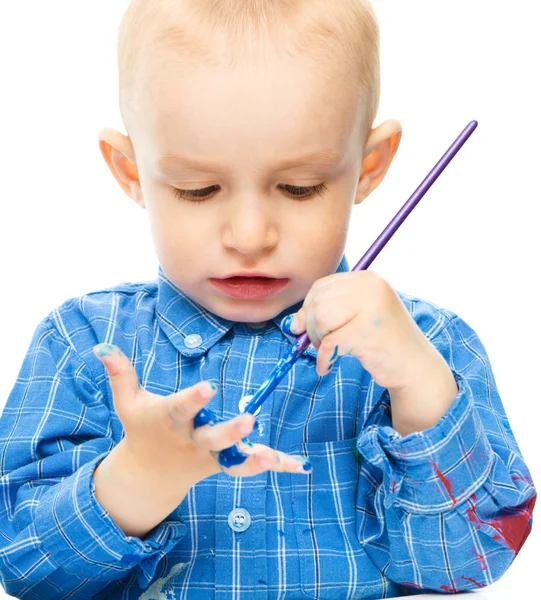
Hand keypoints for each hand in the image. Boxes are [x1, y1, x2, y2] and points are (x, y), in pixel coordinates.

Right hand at [93, 344, 311, 483]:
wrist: (149, 474)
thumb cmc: (141, 429)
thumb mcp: (128, 403)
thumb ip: (120, 374)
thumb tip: (102, 346)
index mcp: (169, 422)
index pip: (182, 408)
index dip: (194, 398)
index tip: (210, 386)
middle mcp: (191, 441)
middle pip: (212, 438)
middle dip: (230, 431)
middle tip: (250, 420)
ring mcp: (209, 456)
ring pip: (233, 459)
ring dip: (254, 458)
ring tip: (274, 455)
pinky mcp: (223, 464)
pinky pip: (248, 466)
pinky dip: (272, 464)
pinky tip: (298, 464)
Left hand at [289, 271, 440, 390]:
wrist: (415, 367)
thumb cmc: (382, 343)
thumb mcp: (356, 318)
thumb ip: (327, 312)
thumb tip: (293, 324)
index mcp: (368, 279)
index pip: (321, 286)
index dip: (309, 309)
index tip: (308, 328)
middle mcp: (372, 287)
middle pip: (318, 301)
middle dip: (312, 326)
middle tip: (321, 345)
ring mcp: (372, 308)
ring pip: (321, 319)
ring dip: (318, 341)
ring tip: (330, 353)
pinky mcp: (367, 332)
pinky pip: (329, 344)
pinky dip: (324, 359)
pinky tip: (328, 367)